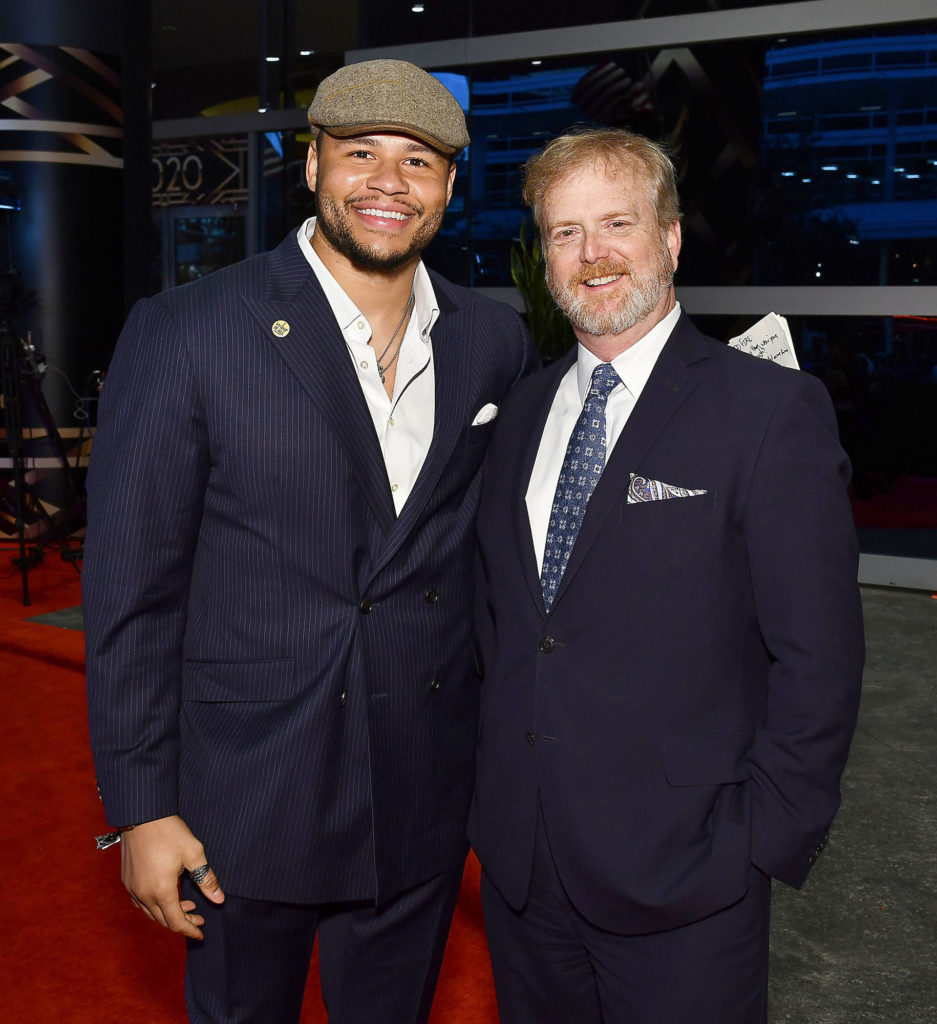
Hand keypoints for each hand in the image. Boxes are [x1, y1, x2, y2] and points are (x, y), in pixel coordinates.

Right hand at [120, 814, 224, 939]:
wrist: (142, 815)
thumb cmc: (169, 832)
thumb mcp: (194, 853)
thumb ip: (206, 879)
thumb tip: (219, 899)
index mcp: (161, 891)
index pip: (176, 922)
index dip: (190, 929)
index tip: (202, 933)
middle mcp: (143, 895)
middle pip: (163, 920)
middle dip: (182, 922)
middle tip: (199, 917)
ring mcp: (132, 888)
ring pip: (150, 913)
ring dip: (168, 913)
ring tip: (187, 904)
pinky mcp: (127, 880)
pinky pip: (140, 902)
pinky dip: (155, 905)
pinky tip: (166, 895)